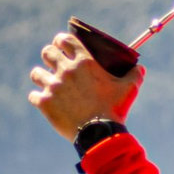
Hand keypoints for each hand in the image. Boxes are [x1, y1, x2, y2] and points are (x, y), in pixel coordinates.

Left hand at [28, 33, 144, 138]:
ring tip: (46, 82)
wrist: (99, 133)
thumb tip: (140, 69)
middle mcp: (66, 70)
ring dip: (41, 77)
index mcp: (84, 62)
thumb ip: (135, 75)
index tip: (62, 45)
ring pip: (36, 74)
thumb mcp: (129, 89)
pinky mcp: (45, 103)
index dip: (61, 40)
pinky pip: (33, 95)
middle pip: (47, 52)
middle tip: (53, 63)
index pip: (65, 39)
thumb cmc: (114, 109)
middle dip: (49, 56)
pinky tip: (43, 101)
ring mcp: (53, 86)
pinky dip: (38, 98)